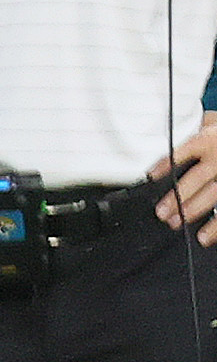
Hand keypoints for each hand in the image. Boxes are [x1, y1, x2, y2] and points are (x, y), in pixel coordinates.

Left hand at [148, 111, 216, 240]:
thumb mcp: (211, 124)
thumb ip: (192, 129)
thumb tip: (162, 135)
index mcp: (209, 139)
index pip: (186, 150)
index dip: (168, 163)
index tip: (150, 176)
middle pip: (199, 177)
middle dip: (179, 195)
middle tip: (161, 212)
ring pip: (213, 193)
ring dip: (194, 209)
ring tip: (176, 223)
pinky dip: (216, 225)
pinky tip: (204, 236)